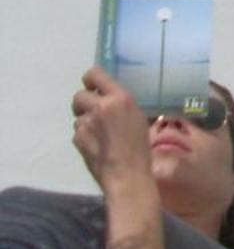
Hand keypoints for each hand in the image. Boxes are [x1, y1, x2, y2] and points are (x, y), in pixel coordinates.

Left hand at [72, 68, 154, 191]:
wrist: (127, 174)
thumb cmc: (141, 147)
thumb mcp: (139, 118)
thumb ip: (121, 105)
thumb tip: (111, 101)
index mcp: (120, 98)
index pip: (94, 74)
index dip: (91, 80)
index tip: (94, 88)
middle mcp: (100, 106)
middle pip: (79, 95)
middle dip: (84, 103)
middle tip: (95, 113)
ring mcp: (86, 123)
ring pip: (78, 115)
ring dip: (85, 121)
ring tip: (99, 134)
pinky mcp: (77, 137)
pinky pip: (77, 131)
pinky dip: (84, 136)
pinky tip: (96, 145)